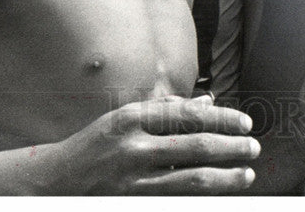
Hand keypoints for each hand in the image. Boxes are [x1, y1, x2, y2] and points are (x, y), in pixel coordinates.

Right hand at [47, 95, 259, 194]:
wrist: (51, 183)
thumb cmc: (95, 146)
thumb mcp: (124, 119)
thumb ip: (166, 110)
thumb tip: (210, 102)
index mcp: (131, 118)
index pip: (189, 114)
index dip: (223, 119)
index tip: (245, 124)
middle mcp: (132, 147)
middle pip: (196, 146)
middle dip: (232, 147)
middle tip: (254, 148)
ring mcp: (131, 181)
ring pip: (191, 179)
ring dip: (225, 178)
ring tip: (246, 174)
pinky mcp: (133, 204)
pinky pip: (176, 200)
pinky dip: (201, 199)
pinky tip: (218, 197)